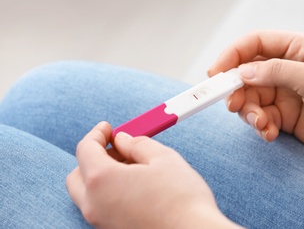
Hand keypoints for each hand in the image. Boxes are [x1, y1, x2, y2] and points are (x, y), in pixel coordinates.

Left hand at [66, 122, 240, 228]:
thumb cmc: (181, 198)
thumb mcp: (162, 158)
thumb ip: (137, 144)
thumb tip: (123, 140)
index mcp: (102, 180)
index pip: (85, 149)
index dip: (97, 134)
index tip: (108, 128)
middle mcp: (95, 205)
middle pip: (79, 174)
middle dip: (95, 156)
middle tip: (119, 147)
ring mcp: (102, 222)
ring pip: (89, 193)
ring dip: (103, 175)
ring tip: (133, 167)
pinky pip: (102, 207)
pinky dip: (110, 192)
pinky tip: (136, 187)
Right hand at [208, 31, 303, 170]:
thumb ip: (276, 72)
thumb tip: (242, 72)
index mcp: (299, 50)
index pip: (256, 43)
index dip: (232, 55)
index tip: (216, 72)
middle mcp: (289, 69)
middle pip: (247, 73)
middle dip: (237, 89)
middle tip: (233, 104)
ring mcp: (286, 94)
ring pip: (251, 98)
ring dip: (249, 112)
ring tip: (261, 124)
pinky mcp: (285, 116)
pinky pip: (260, 117)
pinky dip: (260, 126)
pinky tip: (269, 133)